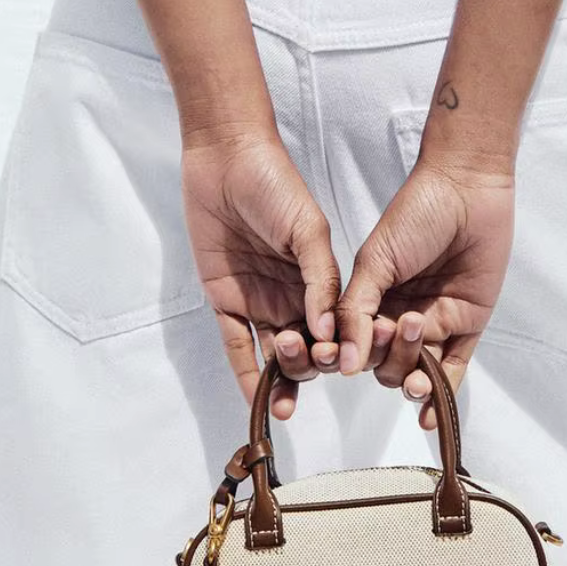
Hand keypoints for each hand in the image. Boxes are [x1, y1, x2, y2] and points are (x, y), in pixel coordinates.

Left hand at [181, 130, 343, 417]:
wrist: (226, 159)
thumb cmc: (275, 185)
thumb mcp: (308, 229)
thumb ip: (320, 278)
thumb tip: (331, 329)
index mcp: (319, 280)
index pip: (335, 328)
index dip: (339, 350)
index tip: (341, 365)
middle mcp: (292, 295)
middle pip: (307, 347)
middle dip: (310, 367)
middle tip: (308, 368)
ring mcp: (258, 300)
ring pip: (274, 353)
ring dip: (282, 381)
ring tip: (286, 406)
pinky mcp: (225, 300)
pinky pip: (236, 344)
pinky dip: (247, 374)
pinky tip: (258, 400)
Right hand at [334, 156, 515, 428]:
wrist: (466, 189)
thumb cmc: (416, 214)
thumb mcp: (375, 261)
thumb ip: (356, 310)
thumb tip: (342, 362)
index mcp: (372, 298)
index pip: (355, 344)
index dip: (353, 353)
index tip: (350, 353)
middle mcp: (400, 315)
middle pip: (384, 363)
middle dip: (388, 359)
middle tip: (398, 329)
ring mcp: (436, 322)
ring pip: (417, 370)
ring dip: (413, 378)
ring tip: (418, 373)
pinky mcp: (468, 325)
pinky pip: (454, 370)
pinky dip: (442, 396)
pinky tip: (429, 415)